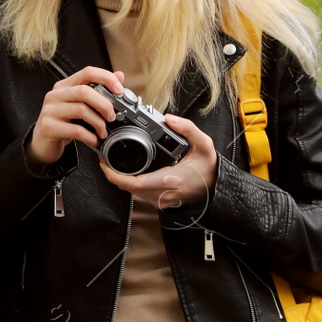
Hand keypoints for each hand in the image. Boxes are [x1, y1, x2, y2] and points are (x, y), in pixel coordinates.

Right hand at [25, 66, 125, 169]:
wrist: (43, 143)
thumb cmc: (63, 123)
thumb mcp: (80, 105)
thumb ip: (98, 91)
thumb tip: (119, 76)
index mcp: (65, 86)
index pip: (87, 72)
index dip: (106, 78)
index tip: (119, 90)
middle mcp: (55, 95)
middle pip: (85, 91)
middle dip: (104, 104)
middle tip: (112, 116)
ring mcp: (50, 110)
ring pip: (81, 110)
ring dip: (98, 123)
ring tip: (103, 132)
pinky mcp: (48, 126)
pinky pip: (75, 129)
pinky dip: (89, 136)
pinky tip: (94, 140)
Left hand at [101, 113, 216, 209]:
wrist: (217, 188)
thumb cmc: (209, 169)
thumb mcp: (204, 145)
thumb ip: (188, 129)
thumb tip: (170, 119)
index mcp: (169, 180)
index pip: (133, 182)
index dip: (114, 175)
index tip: (104, 162)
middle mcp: (162, 194)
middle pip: (128, 187)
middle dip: (113, 173)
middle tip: (104, 157)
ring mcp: (160, 200)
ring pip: (132, 192)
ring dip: (121, 179)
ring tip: (113, 162)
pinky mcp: (160, 202)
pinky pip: (139, 193)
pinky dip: (131, 182)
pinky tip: (128, 170)